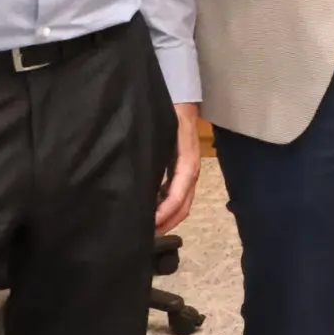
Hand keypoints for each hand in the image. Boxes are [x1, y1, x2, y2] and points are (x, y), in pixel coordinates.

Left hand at [154, 103, 201, 234]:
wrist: (180, 97)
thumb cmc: (168, 111)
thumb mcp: (161, 132)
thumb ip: (154, 155)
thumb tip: (142, 183)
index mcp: (186, 163)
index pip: (177, 196)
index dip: (163, 214)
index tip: (146, 226)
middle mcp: (191, 171)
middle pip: (184, 206)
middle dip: (166, 224)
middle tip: (143, 237)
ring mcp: (189, 171)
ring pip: (183, 203)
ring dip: (167, 219)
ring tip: (146, 228)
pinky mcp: (182, 169)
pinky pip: (178, 195)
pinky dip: (166, 208)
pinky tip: (151, 210)